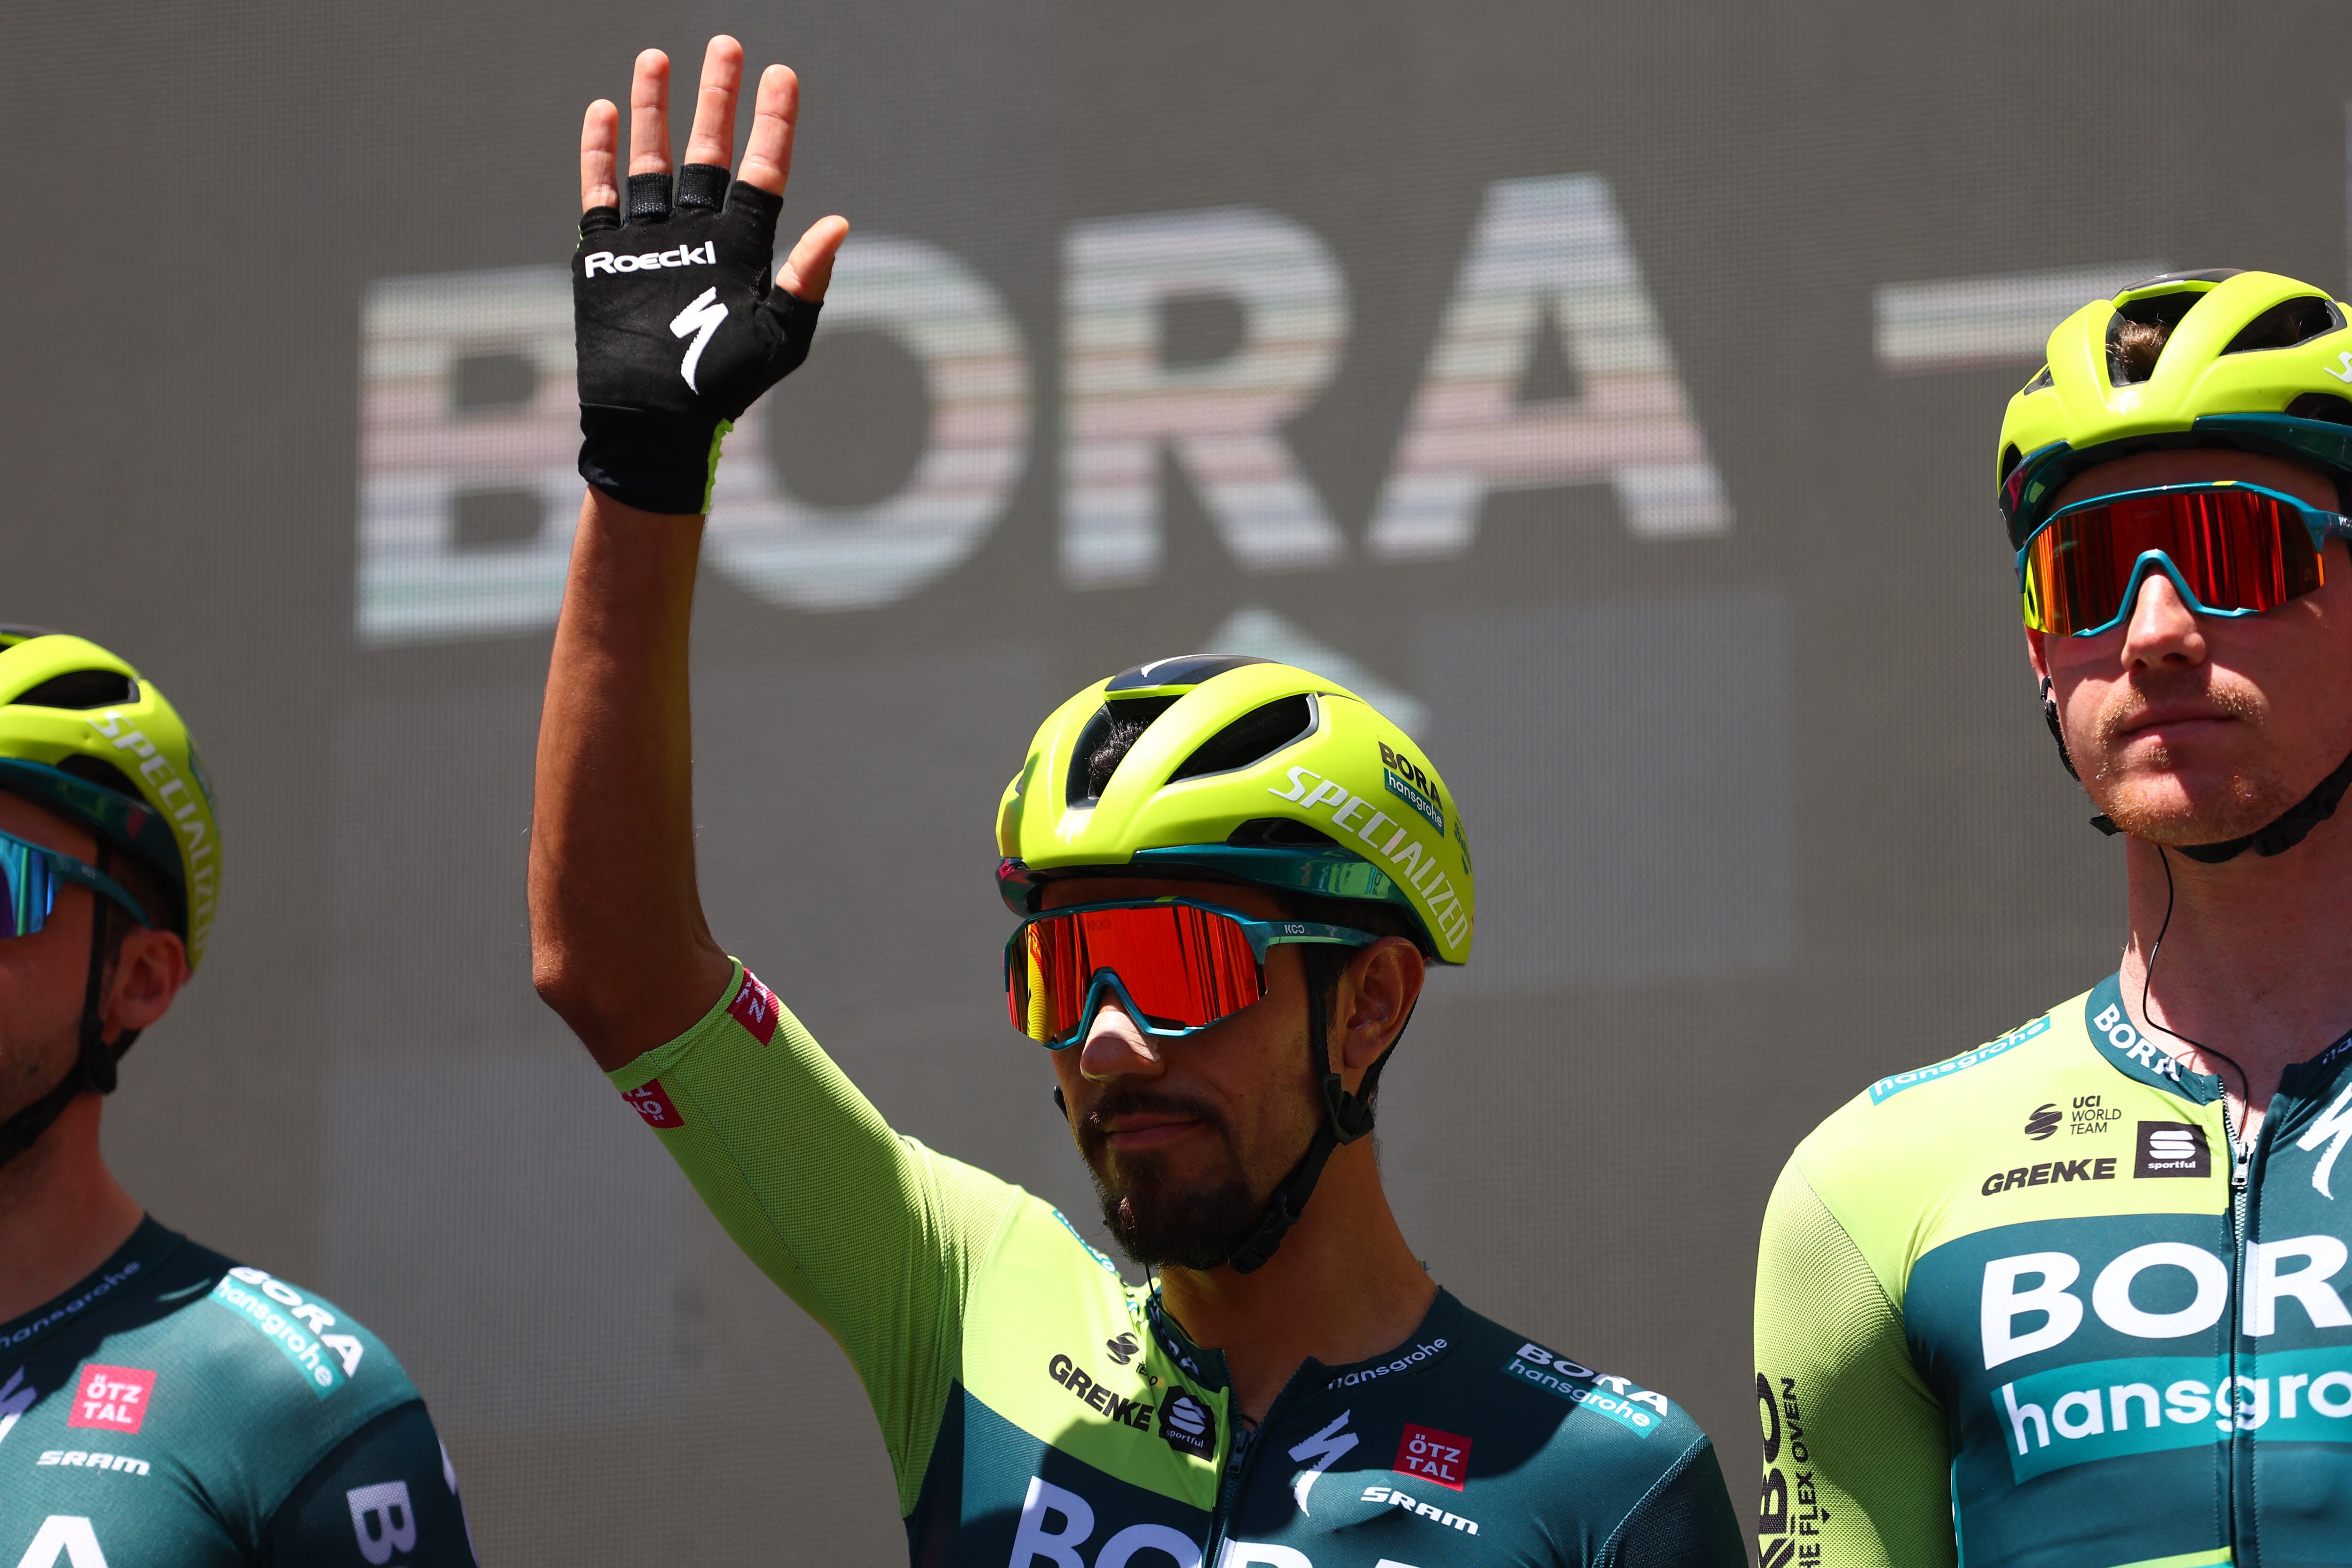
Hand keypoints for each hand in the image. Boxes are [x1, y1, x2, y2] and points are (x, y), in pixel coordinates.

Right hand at [573, 38, 850, 514]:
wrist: (656, 421)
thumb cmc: (725, 388)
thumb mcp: (780, 337)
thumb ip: (807, 280)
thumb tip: (838, 224)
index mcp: (742, 248)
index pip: (763, 171)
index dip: (773, 123)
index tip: (782, 75)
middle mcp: (698, 234)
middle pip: (709, 151)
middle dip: (717, 98)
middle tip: (727, 45)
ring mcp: (651, 241)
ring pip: (654, 159)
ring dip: (656, 109)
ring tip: (658, 57)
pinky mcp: (606, 255)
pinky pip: (602, 193)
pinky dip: (600, 153)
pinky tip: (603, 111)